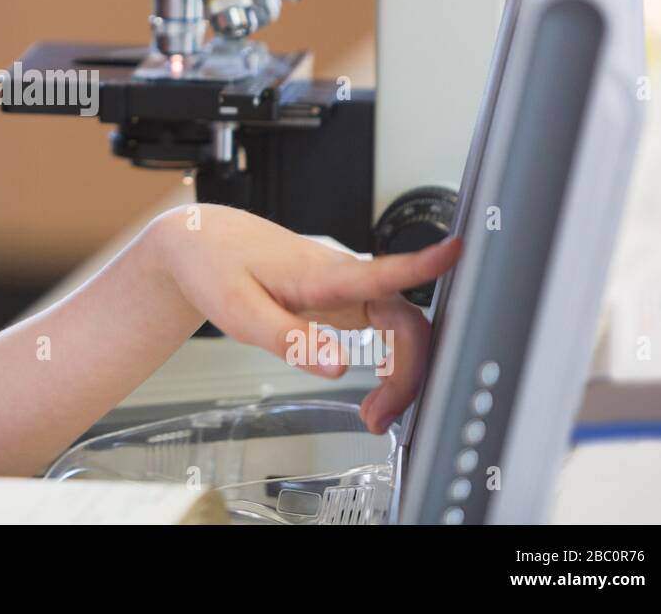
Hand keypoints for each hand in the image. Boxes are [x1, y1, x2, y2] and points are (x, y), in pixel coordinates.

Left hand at [147, 204, 461, 433]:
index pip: (382, 271)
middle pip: (405, 321)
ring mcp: (348, 286)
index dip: (422, 266)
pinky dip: (392, 364)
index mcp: (320, 274)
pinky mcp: (345, 297)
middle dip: (409, 372)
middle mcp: (344, 277)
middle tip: (379, 418)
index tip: (456, 252)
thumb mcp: (239, 312)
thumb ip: (289, 339)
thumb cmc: (217, 266)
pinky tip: (379, 391)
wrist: (204, 242)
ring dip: (402, 373)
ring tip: (375, 415)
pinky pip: (387, 330)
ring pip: (401, 328)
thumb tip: (337, 367)